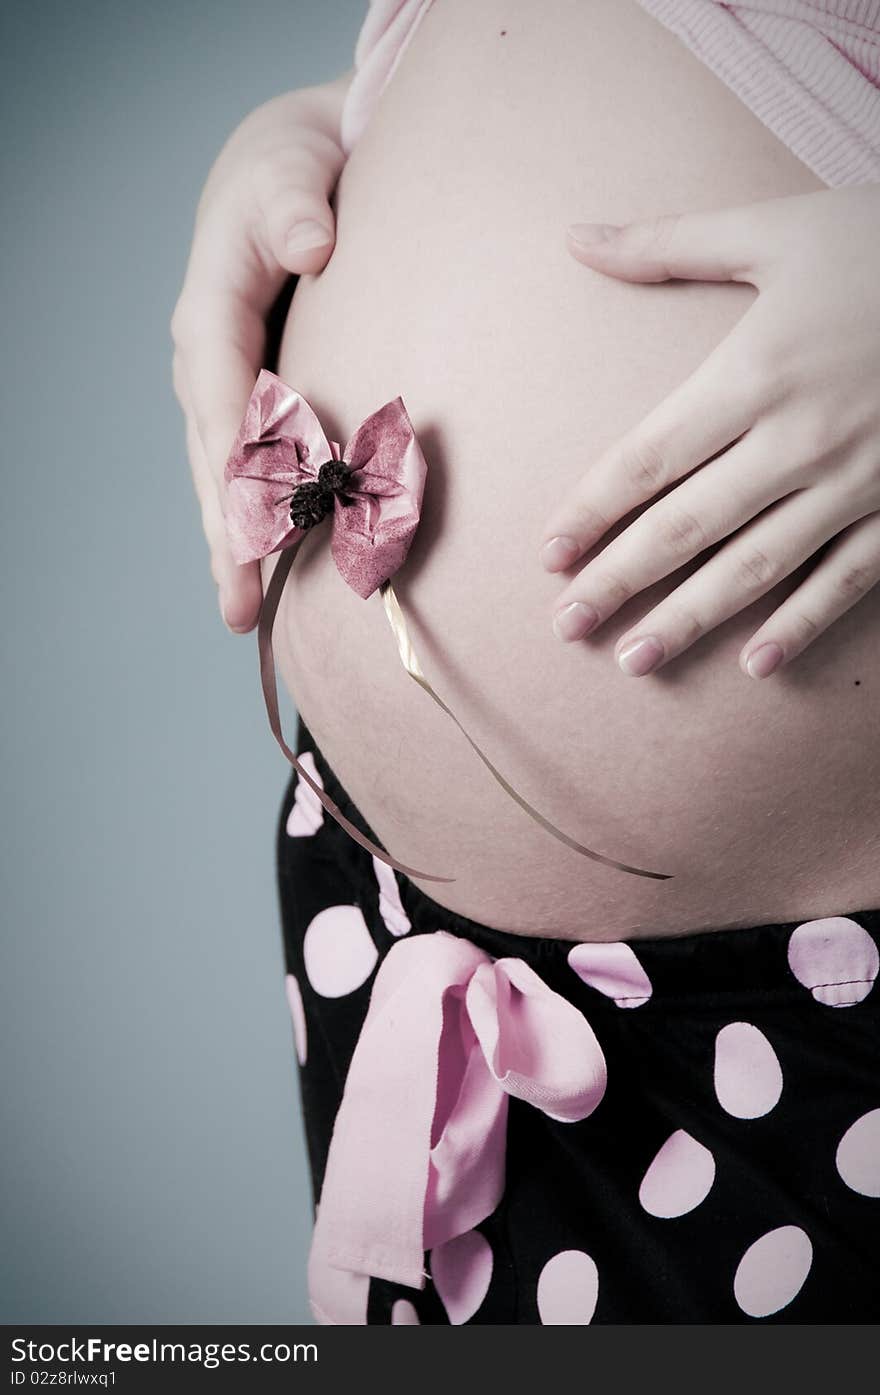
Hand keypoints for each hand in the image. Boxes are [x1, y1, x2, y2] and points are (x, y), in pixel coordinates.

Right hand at [171, 75, 350, 632]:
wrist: (293, 175)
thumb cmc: (293, 173)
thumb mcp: (291, 170)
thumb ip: (295, 205)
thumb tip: (310, 246)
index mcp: (211, 313)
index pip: (222, 397)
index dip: (239, 464)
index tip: (254, 524)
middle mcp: (208, 364)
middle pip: (215, 459)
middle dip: (228, 534)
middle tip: (239, 606)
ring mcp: (225, 390)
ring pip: (224, 477)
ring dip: (234, 545)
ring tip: (242, 612)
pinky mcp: (252, 405)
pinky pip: (248, 472)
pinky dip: (255, 523)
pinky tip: (266, 573)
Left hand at [539, 183, 879, 677]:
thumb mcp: (778, 230)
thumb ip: (670, 244)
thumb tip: (575, 237)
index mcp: (757, 372)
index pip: (649, 459)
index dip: (592, 511)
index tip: (549, 555)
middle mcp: (799, 437)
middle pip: (687, 525)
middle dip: (620, 581)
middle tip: (567, 626)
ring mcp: (857, 480)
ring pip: (756, 566)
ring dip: (691, 619)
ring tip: (635, 662)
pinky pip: (848, 578)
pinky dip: (803, 623)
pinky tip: (756, 665)